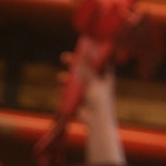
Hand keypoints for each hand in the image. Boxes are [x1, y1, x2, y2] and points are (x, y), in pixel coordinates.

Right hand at [59, 51, 124, 165]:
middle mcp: (98, 83)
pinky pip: (71, 93)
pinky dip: (65, 91)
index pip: (100, 61)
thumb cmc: (100, 100)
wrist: (97, 121)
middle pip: (85, 69)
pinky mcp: (81, 101)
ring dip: (67, 78)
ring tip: (59, 77)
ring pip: (76, 81)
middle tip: (63, 57)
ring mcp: (89, 92)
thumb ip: (86, 69)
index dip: (92, 53)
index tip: (83, 45)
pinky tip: (60, 89)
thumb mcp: (93, 81)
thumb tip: (78, 57)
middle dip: (74, 64)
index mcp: (106, 77)